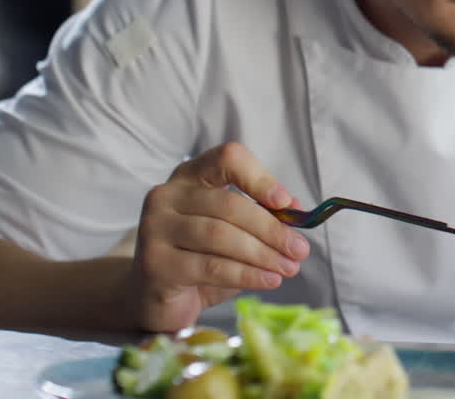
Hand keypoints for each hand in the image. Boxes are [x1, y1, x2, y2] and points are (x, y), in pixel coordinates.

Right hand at [124, 142, 310, 331]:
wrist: (154, 297)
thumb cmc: (200, 257)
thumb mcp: (235, 232)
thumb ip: (263, 216)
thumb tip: (298, 210)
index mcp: (190, 176)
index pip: (227, 159)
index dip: (260, 178)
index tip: (286, 203)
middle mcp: (167, 195)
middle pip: (229, 204)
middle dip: (272, 229)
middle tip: (300, 250)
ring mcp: (155, 228)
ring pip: (220, 236)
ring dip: (262, 254)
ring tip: (289, 268)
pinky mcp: (155, 263)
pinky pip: (211, 266)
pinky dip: (247, 274)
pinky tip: (269, 280)